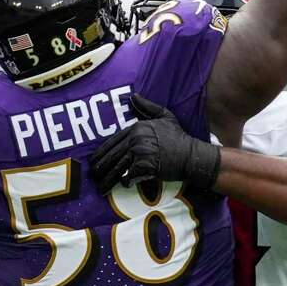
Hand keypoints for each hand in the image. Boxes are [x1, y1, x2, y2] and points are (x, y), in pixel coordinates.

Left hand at [90, 94, 221, 193]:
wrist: (192, 155)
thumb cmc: (179, 137)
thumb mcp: (166, 116)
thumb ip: (148, 107)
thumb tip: (133, 96)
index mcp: (136, 128)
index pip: (111, 142)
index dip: (100, 154)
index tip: (94, 162)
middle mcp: (135, 139)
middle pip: (111, 156)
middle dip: (100, 169)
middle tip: (94, 177)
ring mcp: (139, 153)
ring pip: (116, 169)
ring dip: (107, 181)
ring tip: (101, 189)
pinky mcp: (144, 167)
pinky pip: (128, 177)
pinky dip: (125, 182)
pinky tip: (124, 185)